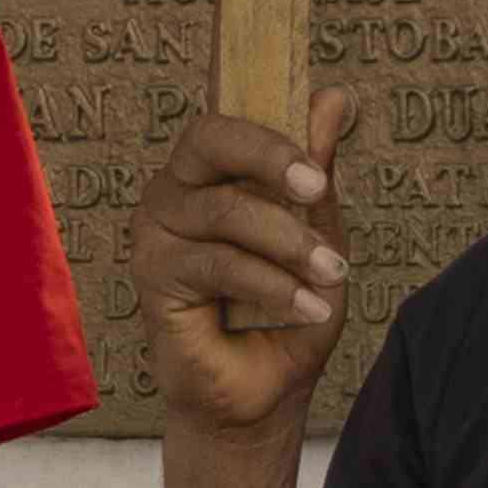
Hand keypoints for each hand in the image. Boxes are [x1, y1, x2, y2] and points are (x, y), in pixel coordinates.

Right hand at [129, 95, 355, 440]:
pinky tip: (308, 308)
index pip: (226, 117)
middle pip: (209, 138)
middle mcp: (174, 191)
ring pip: (226, 210)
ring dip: (290, 243)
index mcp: (209, 171)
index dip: (264, 114)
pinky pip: (218, 263)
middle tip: (318, 189)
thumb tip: (336, 95)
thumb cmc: (286, 309)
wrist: (265, 392)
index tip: (325, 133)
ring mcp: (155, 231)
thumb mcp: (316, 232)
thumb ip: (316, 169)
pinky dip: (274, 285)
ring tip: (332, 275)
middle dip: (272, 157)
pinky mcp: (151, 277)